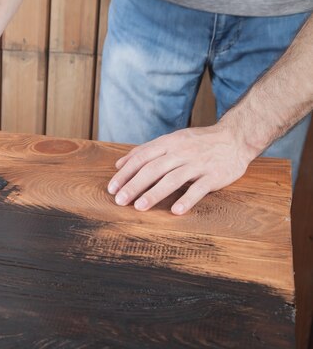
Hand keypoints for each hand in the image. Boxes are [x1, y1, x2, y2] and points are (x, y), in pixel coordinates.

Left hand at [107, 124, 258, 214]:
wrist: (235, 137)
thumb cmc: (198, 142)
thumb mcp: (171, 140)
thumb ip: (145, 151)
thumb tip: (119, 164)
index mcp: (168, 143)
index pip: (141, 158)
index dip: (125, 173)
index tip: (112, 188)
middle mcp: (181, 152)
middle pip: (153, 169)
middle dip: (134, 185)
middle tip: (120, 201)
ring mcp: (198, 163)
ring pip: (173, 179)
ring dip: (155, 193)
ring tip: (139, 207)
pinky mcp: (214, 175)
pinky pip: (199, 188)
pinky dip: (187, 199)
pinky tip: (175, 211)